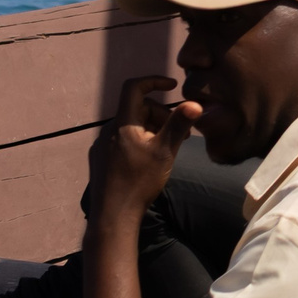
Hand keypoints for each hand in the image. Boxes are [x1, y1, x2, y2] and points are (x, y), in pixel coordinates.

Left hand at [91, 76, 198, 217]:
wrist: (113, 216)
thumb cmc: (140, 181)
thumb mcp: (165, 152)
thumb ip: (179, 125)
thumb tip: (195, 103)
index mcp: (123, 123)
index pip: (134, 88)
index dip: (154, 81)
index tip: (172, 85)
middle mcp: (109, 130)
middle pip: (137, 109)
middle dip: (160, 114)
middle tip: (180, 133)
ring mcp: (102, 146)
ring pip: (131, 126)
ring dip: (152, 129)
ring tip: (168, 148)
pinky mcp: (101, 160)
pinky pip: (123, 140)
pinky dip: (140, 141)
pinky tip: (150, 161)